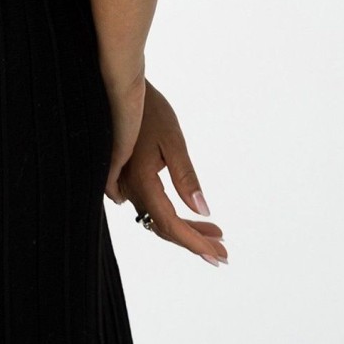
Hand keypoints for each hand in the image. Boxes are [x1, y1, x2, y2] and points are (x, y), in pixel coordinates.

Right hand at [108, 79, 228, 267]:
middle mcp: (130, 188)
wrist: (121, 88)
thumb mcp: (173, 141)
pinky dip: (169, 214)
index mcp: (142, 181)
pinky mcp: (125, 177)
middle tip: (222, 249)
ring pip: (155, 217)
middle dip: (194, 239)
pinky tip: (187, 215)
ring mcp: (124, 184)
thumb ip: (186, 178)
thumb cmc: (149, 110)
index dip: (195, 242)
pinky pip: (148, 205)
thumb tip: (202, 210)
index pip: (170, 224)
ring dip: (184, 228)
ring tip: (213, 230)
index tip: (219, 255)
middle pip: (162, 226)